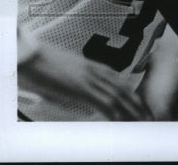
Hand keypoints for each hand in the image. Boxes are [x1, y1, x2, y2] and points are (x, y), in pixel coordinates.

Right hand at [20, 43, 152, 119]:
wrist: (30, 55)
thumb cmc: (43, 65)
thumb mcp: (66, 73)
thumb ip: (77, 84)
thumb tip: (79, 99)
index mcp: (94, 67)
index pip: (120, 82)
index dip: (132, 95)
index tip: (140, 106)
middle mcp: (96, 71)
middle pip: (124, 89)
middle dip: (138, 104)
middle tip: (147, 117)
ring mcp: (90, 79)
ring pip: (118, 96)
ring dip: (131, 111)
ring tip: (141, 121)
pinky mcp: (81, 87)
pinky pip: (103, 101)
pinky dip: (114, 112)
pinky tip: (120, 121)